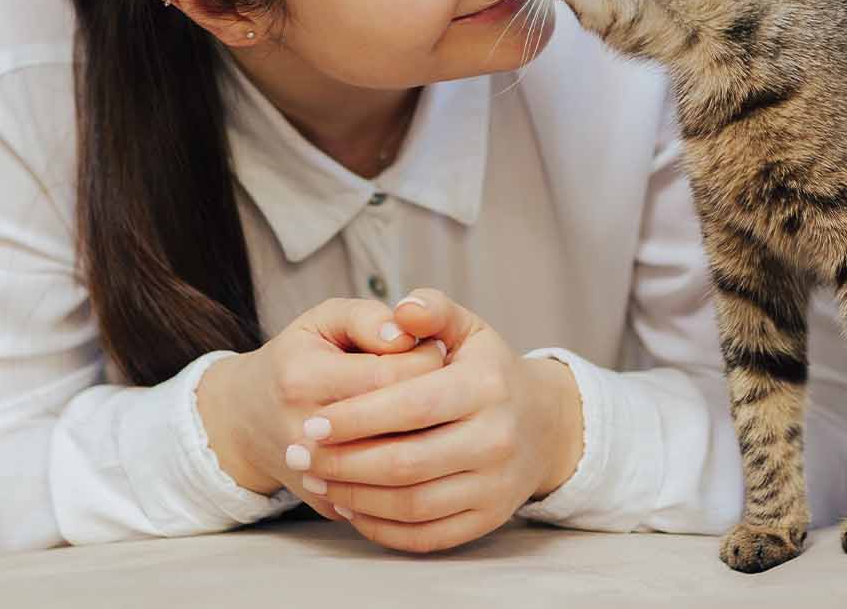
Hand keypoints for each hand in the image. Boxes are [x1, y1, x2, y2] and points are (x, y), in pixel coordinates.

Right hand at [196, 298, 447, 522]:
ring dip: (428, 438)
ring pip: (399, 469)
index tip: (433, 348)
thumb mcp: (322, 321)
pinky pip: (388, 497)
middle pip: (398, 425)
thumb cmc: (297, 360)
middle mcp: (305, 434)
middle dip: (433, 400)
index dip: (425, 359)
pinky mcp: (330, 506)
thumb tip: (405, 334)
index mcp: (303, 380)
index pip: (390, 376)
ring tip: (427, 410)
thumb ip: (366, 317)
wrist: (247, 421)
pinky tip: (410, 443)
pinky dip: (411, 475)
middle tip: (439, 380)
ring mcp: (315, 477)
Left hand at [289, 288, 584, 553]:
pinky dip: (381, 528)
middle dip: (343, 463)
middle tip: (301, 454)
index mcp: (487, 386)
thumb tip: (402, 310)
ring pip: (411, 505)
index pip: (411, 406)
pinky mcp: (488, 520)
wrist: (544, 425)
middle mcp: (497, 439)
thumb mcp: (468, 330)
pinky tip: (350, 506)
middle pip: (405, 463)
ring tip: (317, 478)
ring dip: (354, 496)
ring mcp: (495, 486)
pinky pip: (425, 536)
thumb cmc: (488, 372)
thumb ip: (433, 310)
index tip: (313, 423)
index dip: (356, 418)